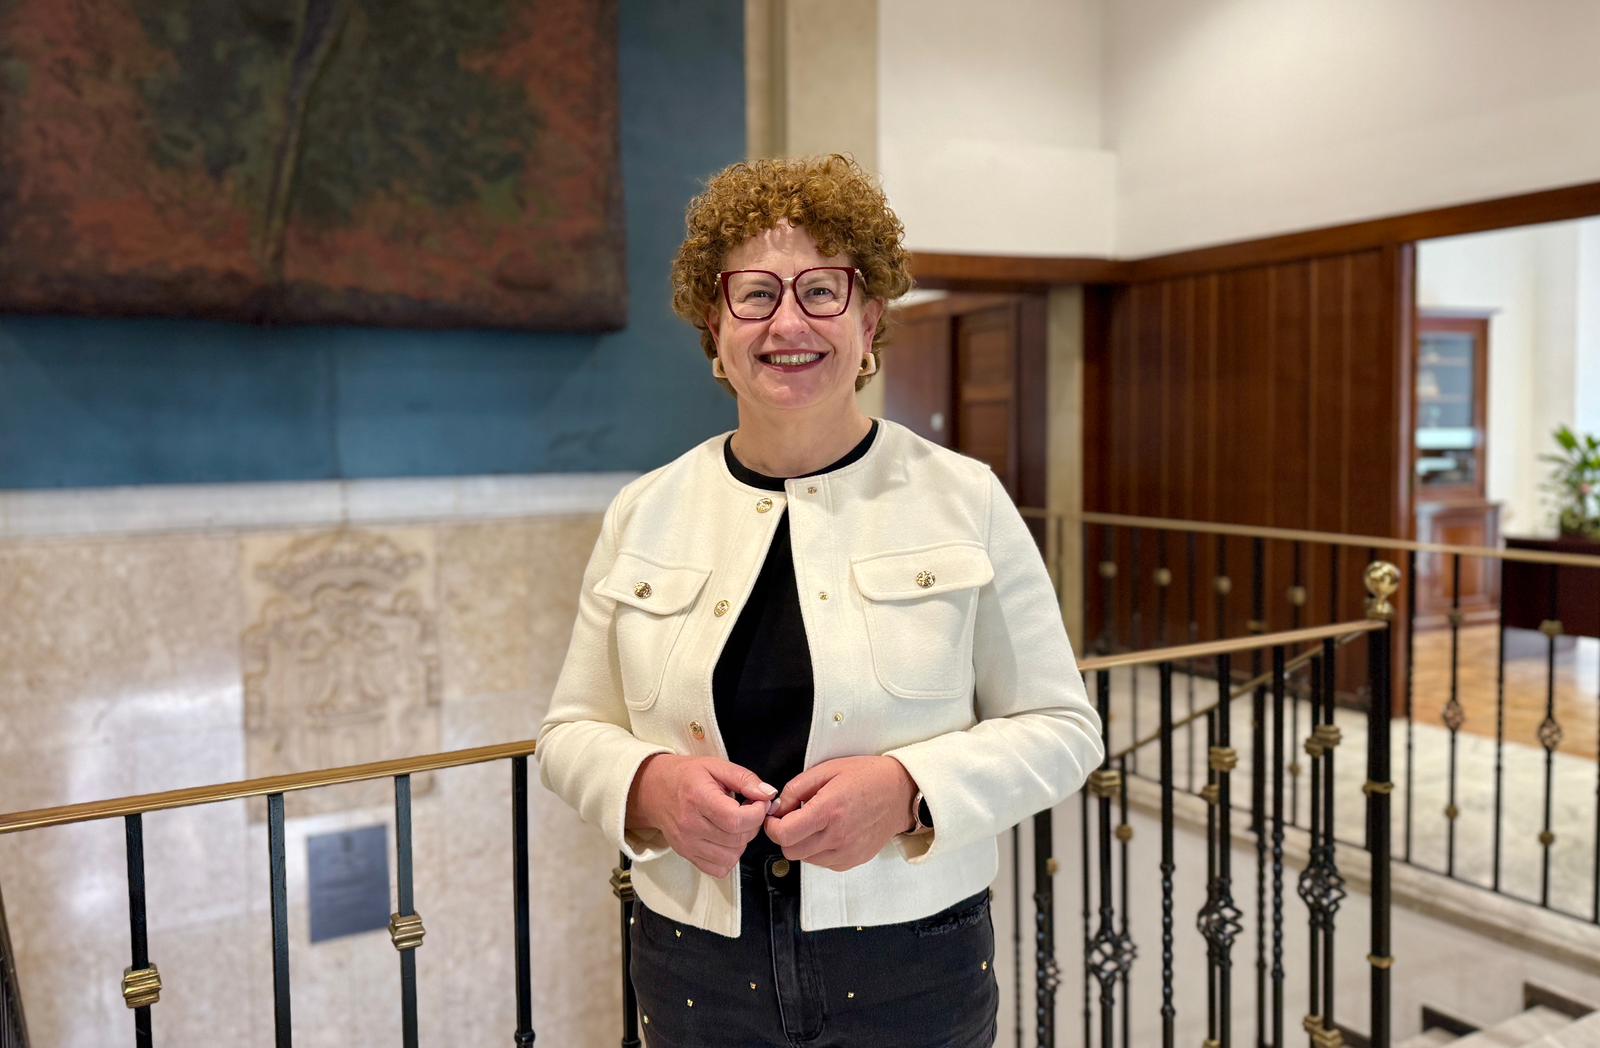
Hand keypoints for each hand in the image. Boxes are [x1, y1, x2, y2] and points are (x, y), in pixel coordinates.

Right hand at [626, 755, 775, 877]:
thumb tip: (768, 795)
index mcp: (698, 798)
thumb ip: (745, 779)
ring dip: (742, 842)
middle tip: (748, 810)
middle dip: (752, 825)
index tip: (759, 803)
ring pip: (732, 857)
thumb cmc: (687, 776)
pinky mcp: (687, 855)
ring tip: (736, 824)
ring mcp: (687, 844)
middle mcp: (690, 825)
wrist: (654, 790)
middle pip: (737, 839)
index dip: (757, 813)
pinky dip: (729, 857)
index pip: (736, 820)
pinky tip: (726, 839)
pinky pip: (719, 869)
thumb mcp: (716, 766)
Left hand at [763, 756, 916, 871]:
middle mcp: (837, 836)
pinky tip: (829, 832)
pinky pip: (823, 863)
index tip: (775, 816)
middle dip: (786, 835)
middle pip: (790, 851)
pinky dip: (819, 851)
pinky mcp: (853, 860)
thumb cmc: (868, 777)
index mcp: (828, 810)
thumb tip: (778, 807)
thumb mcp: (828, 769)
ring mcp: (846, 852)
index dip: (772, 825)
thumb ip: (796, 788)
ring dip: (803, 844)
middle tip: (794, 818)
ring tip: (816, 823)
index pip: (783, 834)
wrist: (901, 793)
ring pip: (805, 859)